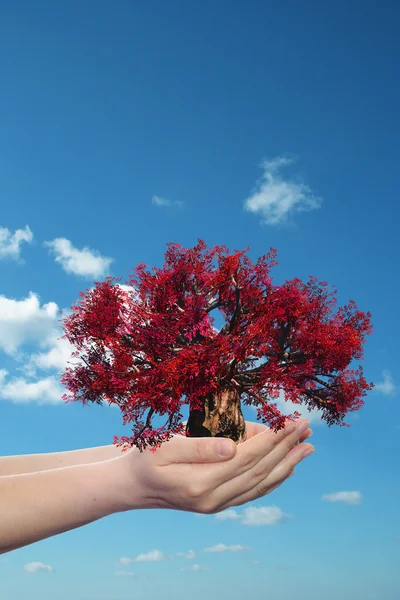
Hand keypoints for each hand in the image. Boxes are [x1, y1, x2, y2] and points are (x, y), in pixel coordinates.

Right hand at [114, 419, 313, 513]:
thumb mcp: (165, 446)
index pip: (248, 458)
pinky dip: (273, 479)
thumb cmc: (145, 458)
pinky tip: (288, 468)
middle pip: (260, 470)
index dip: (273, 439)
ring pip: (261, 484)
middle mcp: (214, 500)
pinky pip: (253, 492)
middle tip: (306, 427)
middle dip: (287, 447)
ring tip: (307, 447)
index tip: (291, 421)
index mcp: (201, 483)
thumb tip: (234, 446)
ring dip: (287, 464)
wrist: (132, 486)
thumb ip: (200, 447)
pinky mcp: (218, 504)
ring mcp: (217, 505)